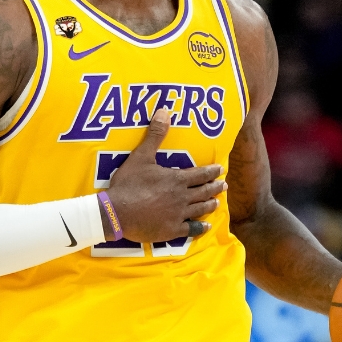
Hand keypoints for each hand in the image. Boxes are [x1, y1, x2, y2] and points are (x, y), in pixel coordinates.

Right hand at [102, 109, 225, 242]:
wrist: (116, 213)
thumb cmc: (129, 184)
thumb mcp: (141, 156)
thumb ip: (155, 135)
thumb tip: (165, 111)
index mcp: (177, 179)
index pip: (201, 174)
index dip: (212, 171)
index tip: (221, 170)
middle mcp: (182, 197)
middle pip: (204, 191)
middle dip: (215, 187)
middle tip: (224, 185)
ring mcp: (178, 215)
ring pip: (200, 209)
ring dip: (210, 205)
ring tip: (217, 202)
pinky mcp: (172, 230)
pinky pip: (191, 229)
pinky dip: (201, 227)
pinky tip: (206, 227)